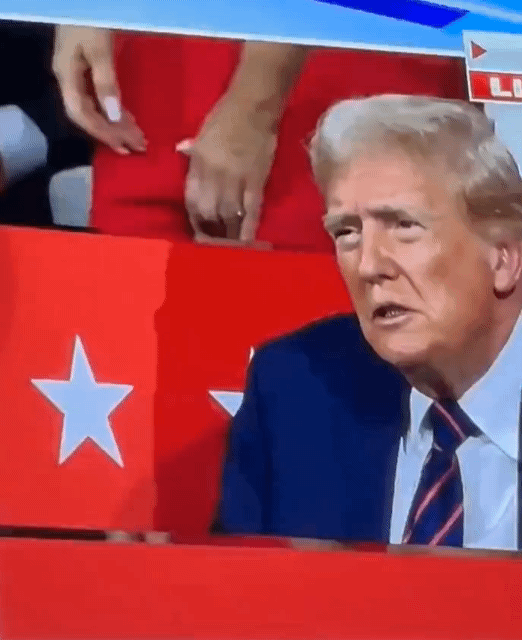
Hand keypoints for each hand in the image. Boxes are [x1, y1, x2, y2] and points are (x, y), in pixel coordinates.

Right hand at [52, 26, 146, 153]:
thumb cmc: (92, 17)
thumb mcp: (100, 49)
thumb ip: (105, 82)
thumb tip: (113, 117)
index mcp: (66, 75)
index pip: (82, 115)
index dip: (102, 133)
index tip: (124, 146)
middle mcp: (69, 77)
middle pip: (89, 114)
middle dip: (113, 132)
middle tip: (138, 147)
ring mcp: (77, 72)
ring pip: (96, 107)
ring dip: (117, 124)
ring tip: (137, 138)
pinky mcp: (88, 66)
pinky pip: (100, 96)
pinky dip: (115, 109)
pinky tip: (127, 118)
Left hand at [177, 93, 277, 242]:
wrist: (254, 105)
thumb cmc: (226, 115)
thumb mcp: (202, 133)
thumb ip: (192, 149)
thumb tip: (181, 151)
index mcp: (198, 163)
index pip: (192, 199)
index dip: (195, 219)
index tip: (199, 230)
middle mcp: (214, 175)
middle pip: (209, 212)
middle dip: (211, 230)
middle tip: (215, 242)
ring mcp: (236, 179)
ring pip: (229, 215)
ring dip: (228, 233)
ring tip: (230, 245)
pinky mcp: (256, 181)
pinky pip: (251, 210)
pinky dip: (248, 228)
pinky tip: (247, 241)